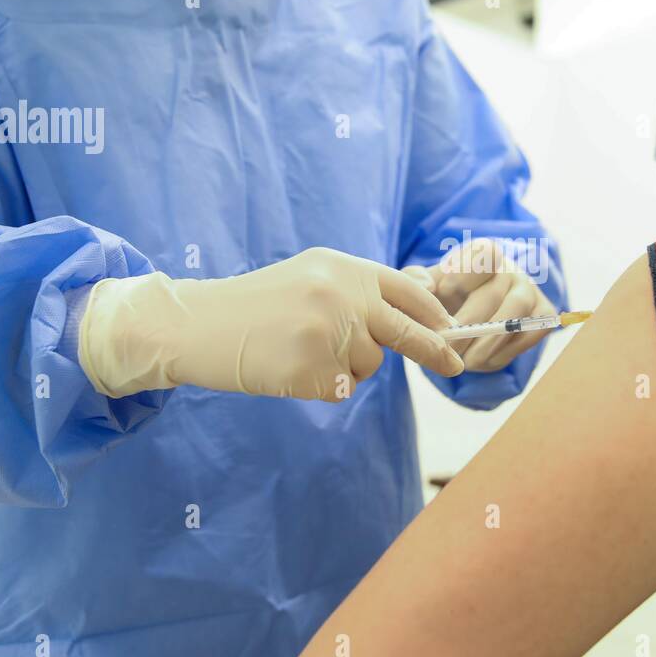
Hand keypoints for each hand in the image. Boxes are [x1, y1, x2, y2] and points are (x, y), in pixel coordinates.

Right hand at [80, 247, 463, 400]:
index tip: (451, 331)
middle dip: (435, 350)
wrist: (199, 324)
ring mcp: (329, 333)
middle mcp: (342, 295)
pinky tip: (290, 368)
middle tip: (457, 365)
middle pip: (406, 331)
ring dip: (347, 367)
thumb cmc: (259, 303)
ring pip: (369, 365)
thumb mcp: (313, 276)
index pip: (406, 290)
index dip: (433, 314)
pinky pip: (342, 389)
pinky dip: (322, 386)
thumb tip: (428, 288)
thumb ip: (363, 287)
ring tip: (302, 349)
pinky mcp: (313, 369)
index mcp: (343, 267)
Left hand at [404, 238, 554, 372]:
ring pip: (515, 315)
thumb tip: (428, 287)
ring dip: (488, 342)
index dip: (460, 281)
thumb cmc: (443, 298)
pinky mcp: (543, 312)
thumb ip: (416, 279)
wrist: (467, 316)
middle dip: (468, 327)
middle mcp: (510, 267)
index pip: (481, 258)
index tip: (441, 303)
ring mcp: (530, 289)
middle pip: (494, 295)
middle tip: (446, 349)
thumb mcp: (424, 285)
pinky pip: (530, 332)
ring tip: (466, 362)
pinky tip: (485, 360)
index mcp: (482, 253)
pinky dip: (507, 351)